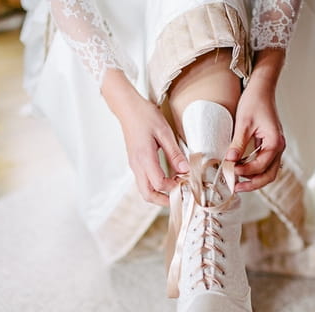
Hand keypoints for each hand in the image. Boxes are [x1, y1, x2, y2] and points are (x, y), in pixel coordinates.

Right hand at [102, 70, 188, 205]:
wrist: (127, 108)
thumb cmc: (145, 116)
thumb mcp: (164, 132)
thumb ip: (175, 153)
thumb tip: (186, 170)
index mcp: (144, 158)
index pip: (159, 184)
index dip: (174, 187)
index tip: (186, 182)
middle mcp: (137, 165)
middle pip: (147, 194)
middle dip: (163, 201)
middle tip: (180, 197)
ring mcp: (134, 165)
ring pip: (144, 190)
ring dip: (159, 194)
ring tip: (175, 188)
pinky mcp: (135, 162)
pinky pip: (144, 181)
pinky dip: (155, 186)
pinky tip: (167, 178)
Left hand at [226, 49, 285, 191]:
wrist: (262, 88)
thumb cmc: (254, 102)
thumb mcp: (243, 123)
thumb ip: (238, 144)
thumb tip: (229, 161)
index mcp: (275, 143)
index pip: (260, 166)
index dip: (243, 172)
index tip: (228, 171)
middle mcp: (279, 147)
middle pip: (269, 175)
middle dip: (252, 184)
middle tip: (234, 187)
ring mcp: (276, 147)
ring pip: (268, 172)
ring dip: (253, 179)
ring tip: (236, 182)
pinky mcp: (270, 145)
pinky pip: (265, 164)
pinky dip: (254, 171)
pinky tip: (241, 171)